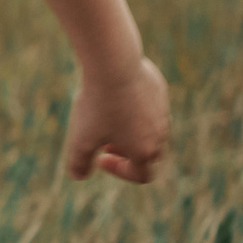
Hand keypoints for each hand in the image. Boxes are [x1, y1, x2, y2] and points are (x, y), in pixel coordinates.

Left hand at [65, 56, 168, 182]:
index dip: (120, 171)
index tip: (100, 157)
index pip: (142, 175)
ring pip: (150, 128)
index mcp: (145, 151)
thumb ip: (79, 162)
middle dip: (125, 151)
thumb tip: (79, 176)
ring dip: (130, 129)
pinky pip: (149, 105)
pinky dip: (132, 107)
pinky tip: (113, 93)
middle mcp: (160, 134)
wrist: (113, 66)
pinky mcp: (160, 91)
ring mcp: (163, 112)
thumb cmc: (97, 105)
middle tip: (104, 138)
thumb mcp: (80, 138)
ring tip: (106, 115)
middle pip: (147, 153)